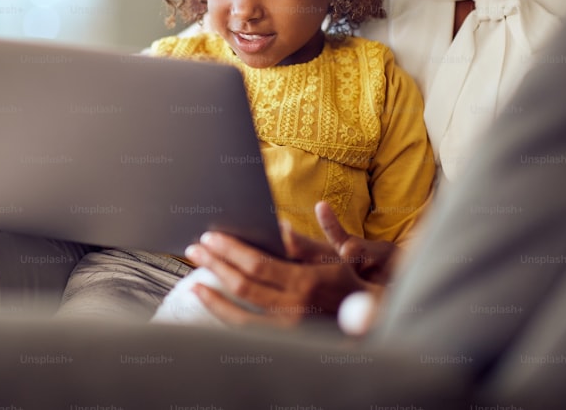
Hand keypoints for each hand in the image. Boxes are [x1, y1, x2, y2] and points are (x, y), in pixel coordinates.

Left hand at [184, 201, 397, 327]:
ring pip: (239, 313)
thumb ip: (302, 243)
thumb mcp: (332, 256)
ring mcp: (288, 329)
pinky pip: (246, 328)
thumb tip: (276, 225)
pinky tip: (209, 299)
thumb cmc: (348, 282)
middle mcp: (294, 309)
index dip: (231, 250)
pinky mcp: (284, 340)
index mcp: (305, 283)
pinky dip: (223, 313)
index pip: (257, 264)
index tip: (211, 237)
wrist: (370, 322)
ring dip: (214, 293)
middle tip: (195, 249)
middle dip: (215, 265)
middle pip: (243, 285)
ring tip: (195, 277)